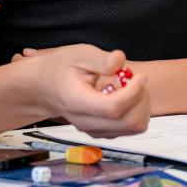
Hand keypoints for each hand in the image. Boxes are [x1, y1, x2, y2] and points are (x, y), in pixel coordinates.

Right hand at [22, 44, 149, 137]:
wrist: (44, 87)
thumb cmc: (60, 69)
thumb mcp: (78, 54)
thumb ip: (101, 59)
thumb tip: (121, 61)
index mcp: (78, 102)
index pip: (114, 108)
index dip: (134, 92)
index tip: (140, 75)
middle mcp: (86, 122)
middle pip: (129, 122)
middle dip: (142, 98)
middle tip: (137, 78)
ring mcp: (95, 130)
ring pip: (133, 128)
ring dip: (141, 105)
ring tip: (131, 85)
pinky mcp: (102, 132)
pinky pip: (129, 128)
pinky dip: (135, 112)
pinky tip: (125, 95)